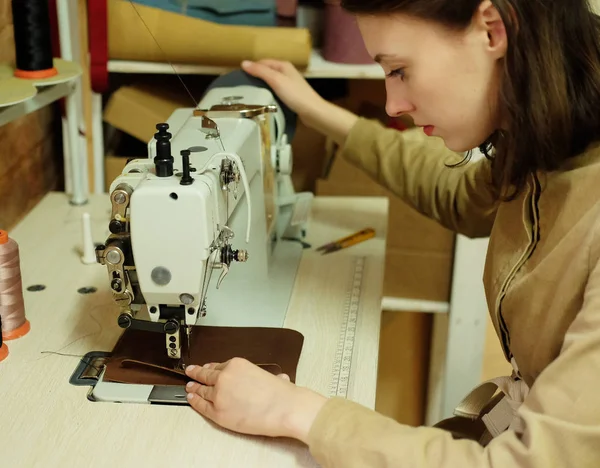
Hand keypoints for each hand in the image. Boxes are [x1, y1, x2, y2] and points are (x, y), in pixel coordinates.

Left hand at [185, 358, 326, 442]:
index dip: (211, 367)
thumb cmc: (281, 393)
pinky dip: (194, 401)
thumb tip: (270, 379)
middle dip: (197, 373)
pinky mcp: (218, 412)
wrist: (284, 408)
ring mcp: (219, 394)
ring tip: (189, 387)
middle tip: (191, 372)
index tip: (206, 367)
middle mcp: (224, 377)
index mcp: (236, 364)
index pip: (218, 365)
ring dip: (194, 388)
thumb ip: (264, 376)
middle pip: (206, 375)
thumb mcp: (269, 374)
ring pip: (201, 390)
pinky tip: (191, 399)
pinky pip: (201, 405)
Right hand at [241, 59, 323, 119]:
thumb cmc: (295, 95)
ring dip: (261, 87)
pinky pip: (275, 91)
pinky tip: (262, 101)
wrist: (313, 112)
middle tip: (242, 88)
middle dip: (255, 78)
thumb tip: (243, 63)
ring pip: (271, 82)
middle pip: (267, 72)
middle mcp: (287, 72)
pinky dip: (268, 94)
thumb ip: (260, 71)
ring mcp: (289, 84)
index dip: (252, 68)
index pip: (263, 62)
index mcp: (283, 65)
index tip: (240, 78)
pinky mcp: (291, 95)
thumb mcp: (276, 80)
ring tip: (250, 95)